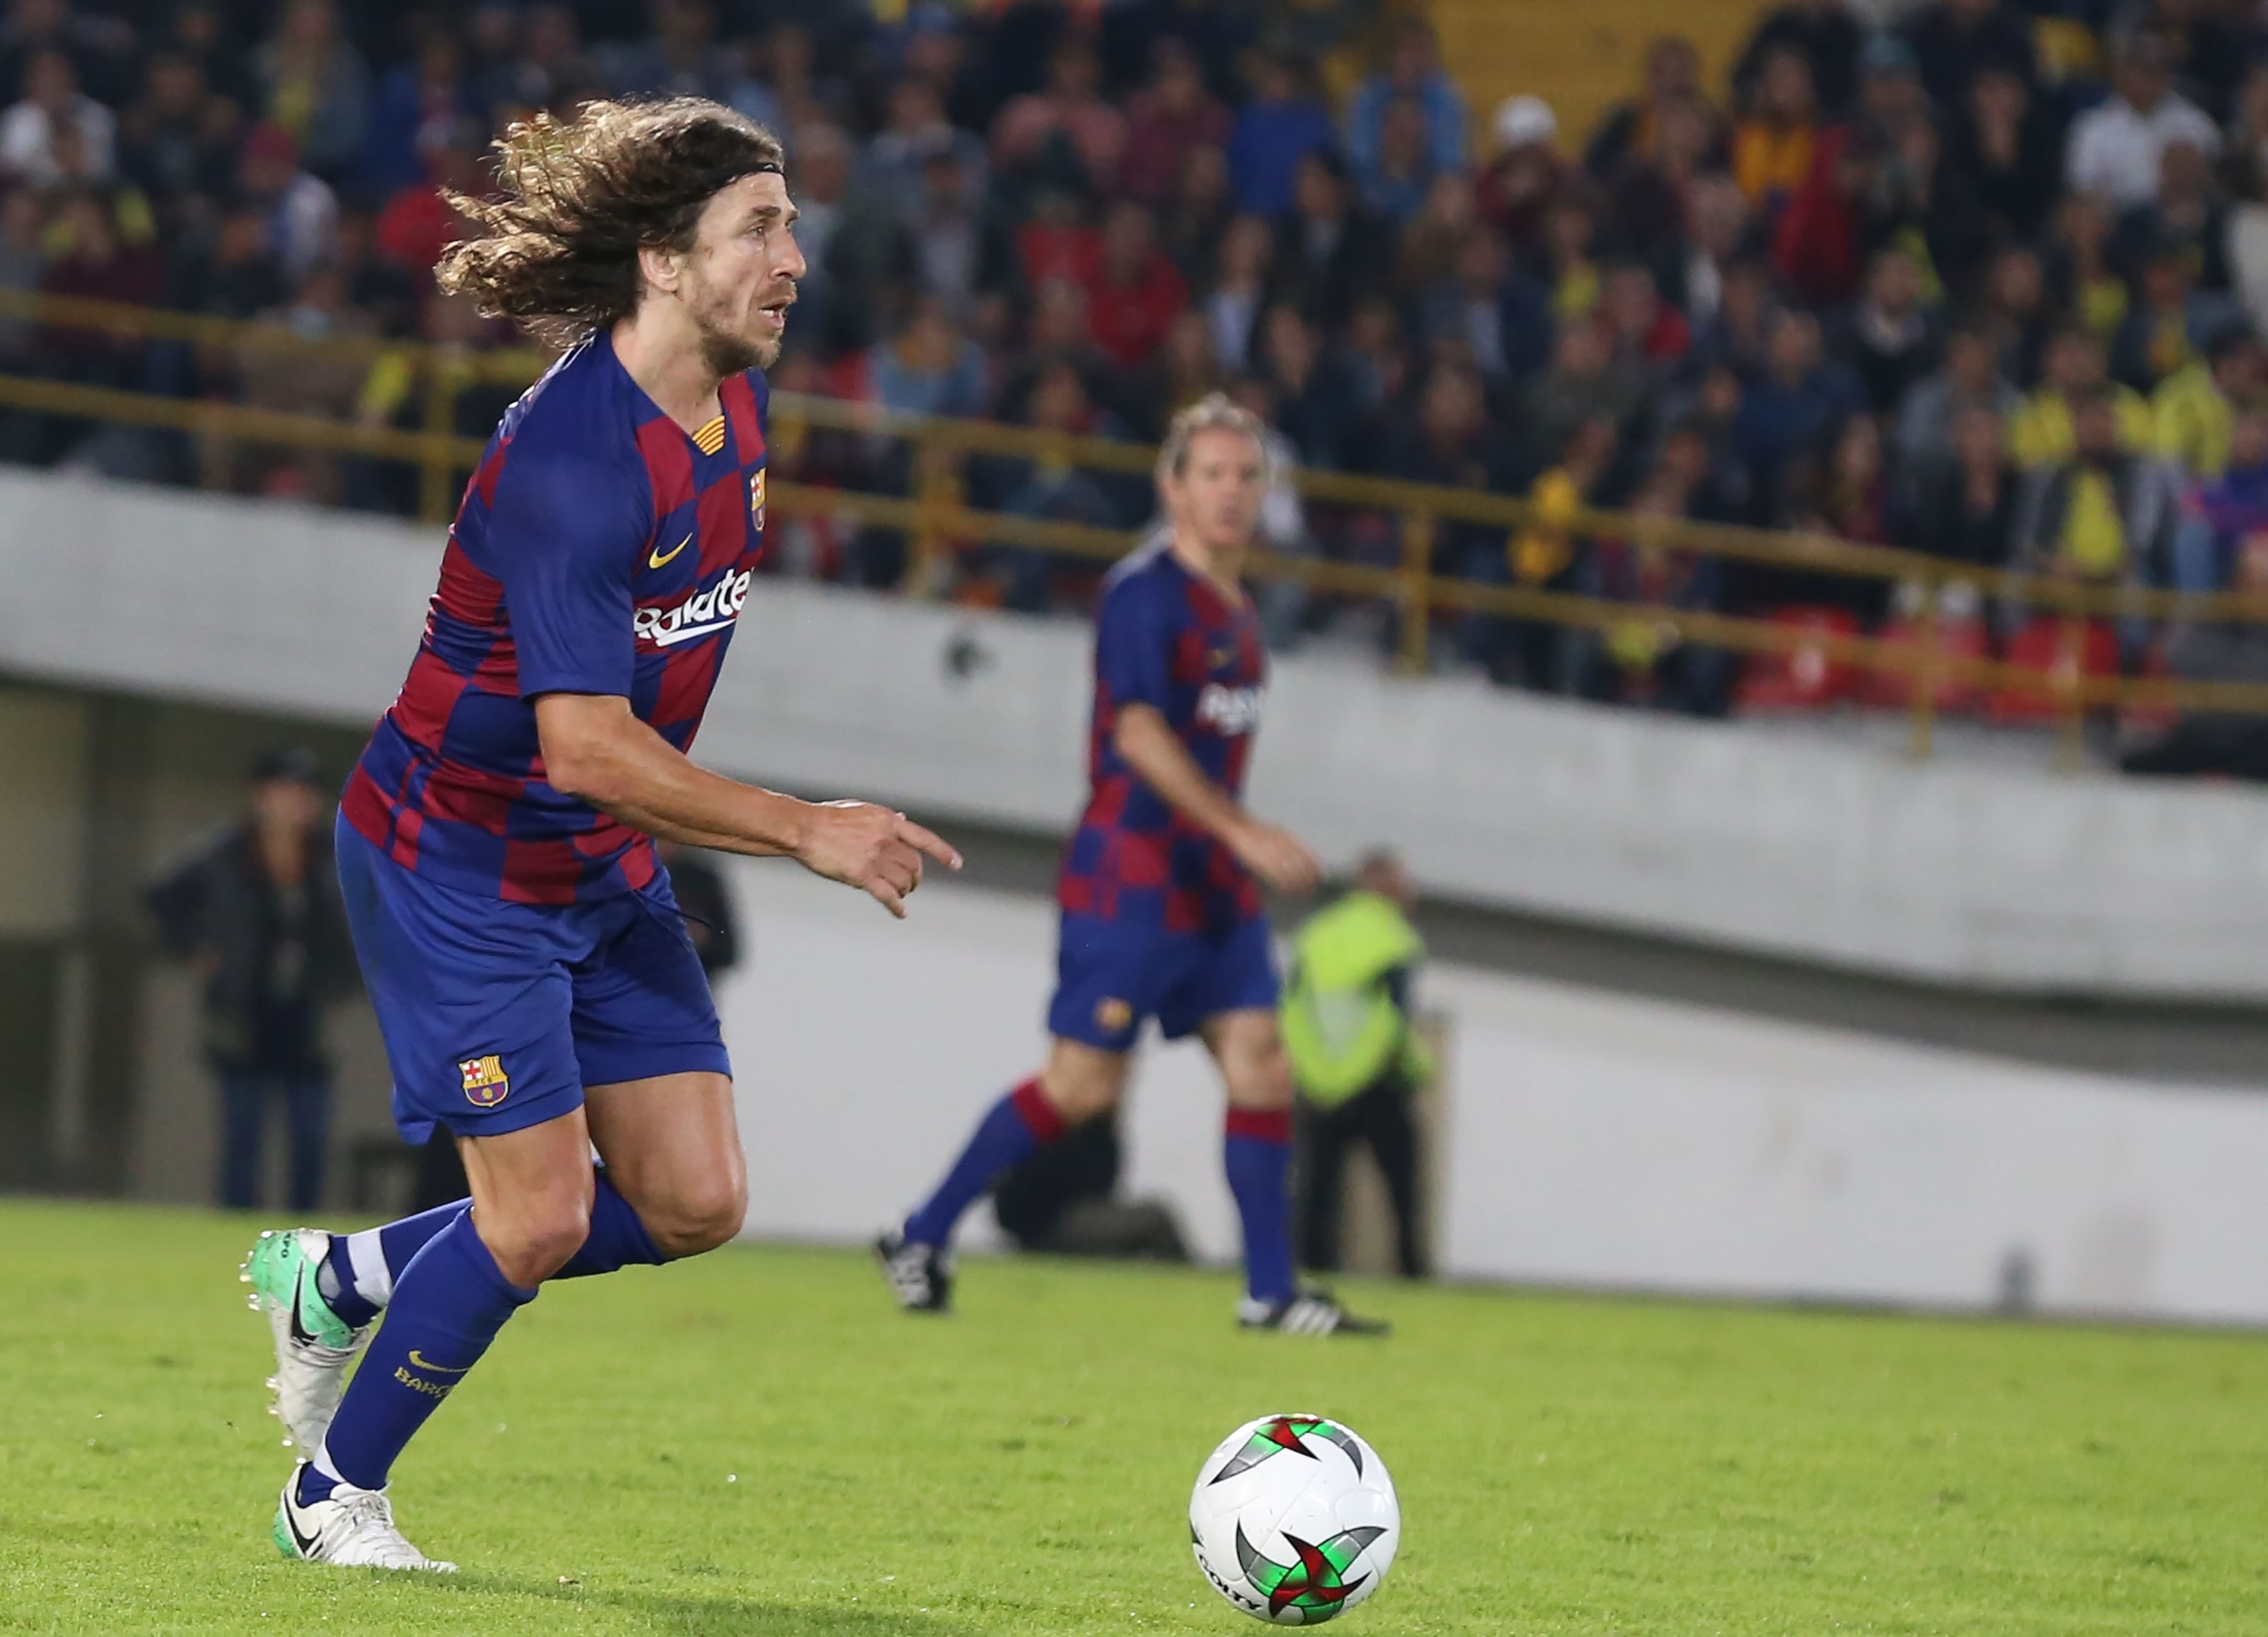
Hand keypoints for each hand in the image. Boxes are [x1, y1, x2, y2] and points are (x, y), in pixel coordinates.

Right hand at [793, 801, 961, 917]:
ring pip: (903, 881)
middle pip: (914, 864)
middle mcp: (886, 840)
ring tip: (902, 893)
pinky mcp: (861, 877)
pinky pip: (887, 896)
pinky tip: (901, 913)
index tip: (956, 865)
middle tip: (913, 883)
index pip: (924, 839)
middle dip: (916, 876)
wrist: (805, 829)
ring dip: (905, 890)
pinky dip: (896, 906)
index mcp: (888, 821)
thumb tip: (905, 821)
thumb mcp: (862, 810)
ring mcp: (875, 859)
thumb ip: (885, 818)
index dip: (943, 852)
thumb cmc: (828, 817)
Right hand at [1227, 819, 1320, 896]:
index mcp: (1289, 838)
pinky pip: (1276, 879)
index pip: (1308, 855)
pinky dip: (1284, 886)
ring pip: (1290, 875)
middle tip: (1312, 887)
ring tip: (1302, 892)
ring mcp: (1273, 856)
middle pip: (1301, 867)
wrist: (1240, 828)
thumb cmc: (1260, 831)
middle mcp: (1283, 847)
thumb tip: (1305, 854)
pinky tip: (1287, 890)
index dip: (1315, 867)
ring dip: (1298, 886)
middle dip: (1308, 879)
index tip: (1320, 875)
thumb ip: (1291, 843)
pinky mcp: (1262, 864)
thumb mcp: (1279, 832)